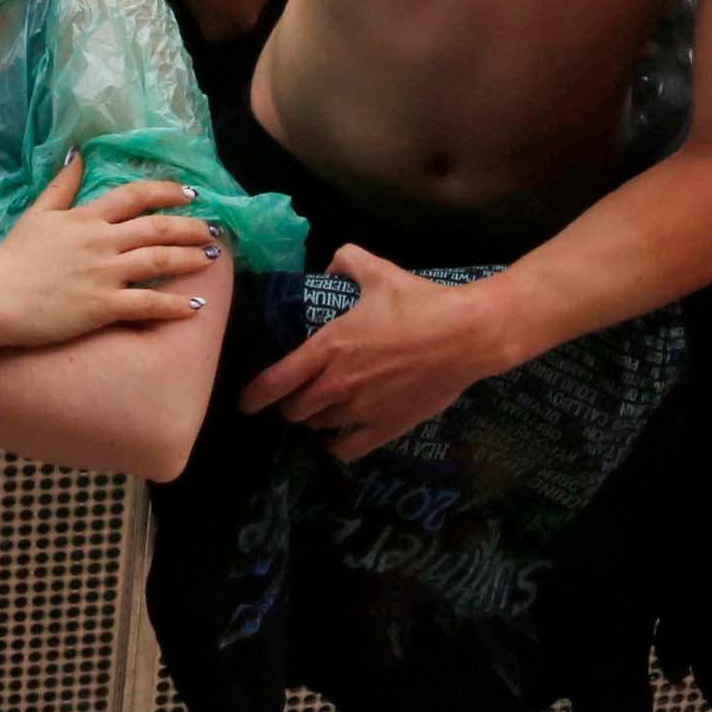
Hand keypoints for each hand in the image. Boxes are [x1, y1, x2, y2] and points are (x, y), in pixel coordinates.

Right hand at [0, 155, 217, 347]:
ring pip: (158, 260)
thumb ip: (62, 185)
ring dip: (189, 259)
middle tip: (214, 230)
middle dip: (190, 227)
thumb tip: (79, 152)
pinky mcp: (102, 306)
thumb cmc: (12, 257)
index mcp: (86, 217)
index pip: (135, 196)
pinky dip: (174, 305)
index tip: (191, 194)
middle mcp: (101, 241)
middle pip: (156, 227)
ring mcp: (103, 274)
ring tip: (211, 259)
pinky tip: (194, 307)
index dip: (167, 192)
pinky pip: (147, 304)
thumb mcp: (38, 213)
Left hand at [235, 247, 509, 459]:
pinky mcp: (386, 428)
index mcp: (329, 348)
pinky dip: (338, 445)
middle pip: (295, 410)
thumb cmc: (420, 303)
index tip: (245, 403)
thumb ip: (346, 261)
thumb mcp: (379, 272)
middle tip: (292, 397)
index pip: (276, 381)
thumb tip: (331, 264)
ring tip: (317, 412)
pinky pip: (348, 449)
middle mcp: (338, 384)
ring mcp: (362, 411)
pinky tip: (340, 437)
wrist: (466, 336)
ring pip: (319, 427)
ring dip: (313, 421)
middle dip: (288, 405)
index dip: (254, 396)